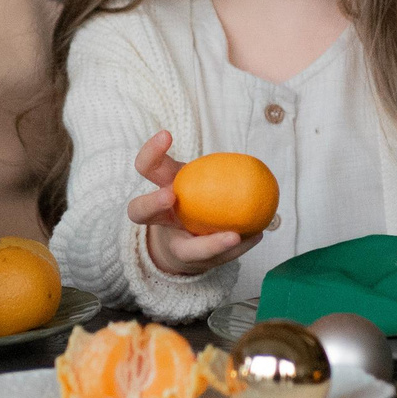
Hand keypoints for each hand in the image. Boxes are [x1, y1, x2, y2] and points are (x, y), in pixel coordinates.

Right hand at [127, 132, 261, 276]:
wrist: (183, 244)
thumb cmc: (191, 201)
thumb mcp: (194, 180)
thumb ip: (214, 170)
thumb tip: (252, 166)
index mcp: (159, 190)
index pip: (146, 167)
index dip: (151, 153)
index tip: (166, 135)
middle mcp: (159, 219)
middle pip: (139, 212)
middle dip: (150, 203)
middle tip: (169, 195)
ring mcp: (176, 244)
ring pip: (185, 250)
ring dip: (210, 244)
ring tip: (233, 236)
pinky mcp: (194, 262)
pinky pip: (217, 258)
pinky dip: (239, 247)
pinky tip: (257, 234)